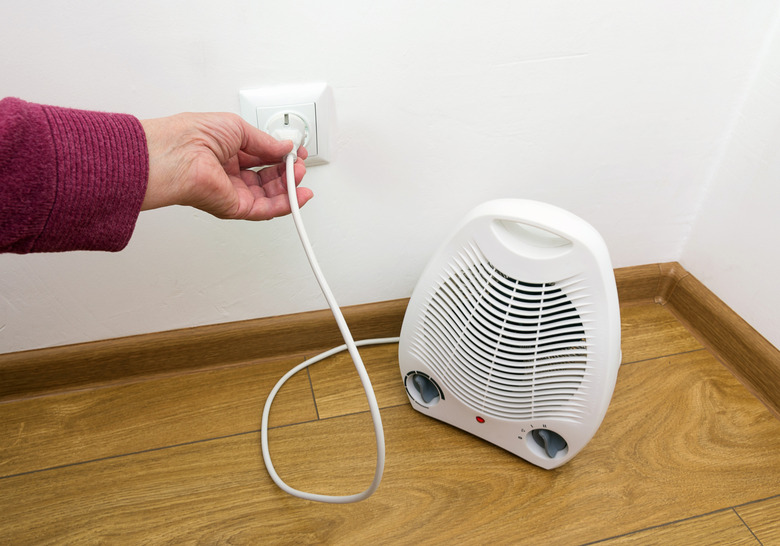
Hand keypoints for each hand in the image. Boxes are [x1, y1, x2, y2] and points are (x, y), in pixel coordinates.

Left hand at [140, 112, 310, 219]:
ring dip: (290, 187)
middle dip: (288, 171)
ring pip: (270, 196)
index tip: (295, 151)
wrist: (176, 154)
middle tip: (299, 163)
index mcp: (227, 153)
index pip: (261, 157)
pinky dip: (286, 204)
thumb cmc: (192, 136)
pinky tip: (298, 195)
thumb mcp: (237, 128)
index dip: (281, 155)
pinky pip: (265, 210)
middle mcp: (229, 174)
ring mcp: (232, 192)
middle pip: (268, 178)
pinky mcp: (234, 208)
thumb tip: (285, 147)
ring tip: (300, 175)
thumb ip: (265, 142)